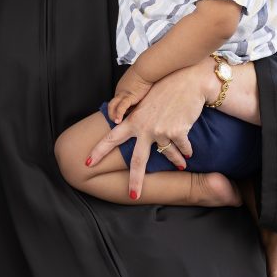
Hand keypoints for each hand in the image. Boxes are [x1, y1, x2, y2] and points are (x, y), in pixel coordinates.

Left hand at [86, 62, 206, 199]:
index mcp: (133, 121)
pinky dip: (187, 151)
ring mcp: (160, 131)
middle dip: (135, 181)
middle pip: (137, 161)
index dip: (99, 151)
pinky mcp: (178, 132)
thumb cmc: (166, 88)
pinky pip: (183, 149)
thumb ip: (139, 117)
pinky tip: (189, 152)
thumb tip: (134, 128)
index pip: (111, 138)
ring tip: (181, 166)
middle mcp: (144, 128)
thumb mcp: (145, 102)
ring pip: (167, 156)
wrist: (187, 80)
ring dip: (176, 161)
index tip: (87, 163)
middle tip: (132, 195)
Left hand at [108, 66, 152, 122]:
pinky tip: (119, 121)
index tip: (127, 114)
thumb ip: (139, 87)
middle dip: (113, 113)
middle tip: (117, 120)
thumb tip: (143, 92)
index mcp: (122, 87)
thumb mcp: (140, 81)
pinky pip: (121, 107)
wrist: (145, 69)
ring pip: (112, 106)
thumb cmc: (146, 73)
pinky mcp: (128, 97)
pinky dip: (119, 114)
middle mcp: (120, 91)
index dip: (121, 108)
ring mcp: (123, 94)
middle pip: (113, 104)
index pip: (119, 100)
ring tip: (116, 122)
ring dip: (113, 115)